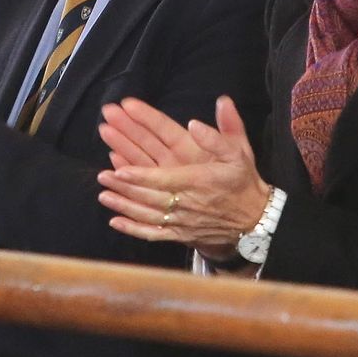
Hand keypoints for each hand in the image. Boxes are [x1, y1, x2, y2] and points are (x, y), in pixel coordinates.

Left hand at [94, 96, 270, 257]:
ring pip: (148, 215)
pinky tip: (115, 221)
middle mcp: (187, 203)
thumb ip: (221, 134)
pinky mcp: (181, 235)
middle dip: (124, 186)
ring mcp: (183, 221)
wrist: (256, 218)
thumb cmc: (243, 181)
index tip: (119, 170)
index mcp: (198, 181)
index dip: (141, 176)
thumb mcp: (239, 152)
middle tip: (101, 176)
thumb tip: (196, 121)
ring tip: (103, 195)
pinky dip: (134, 230)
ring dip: (124, 206)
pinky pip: (154, 234)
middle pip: (150, 196)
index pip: (164, 179)